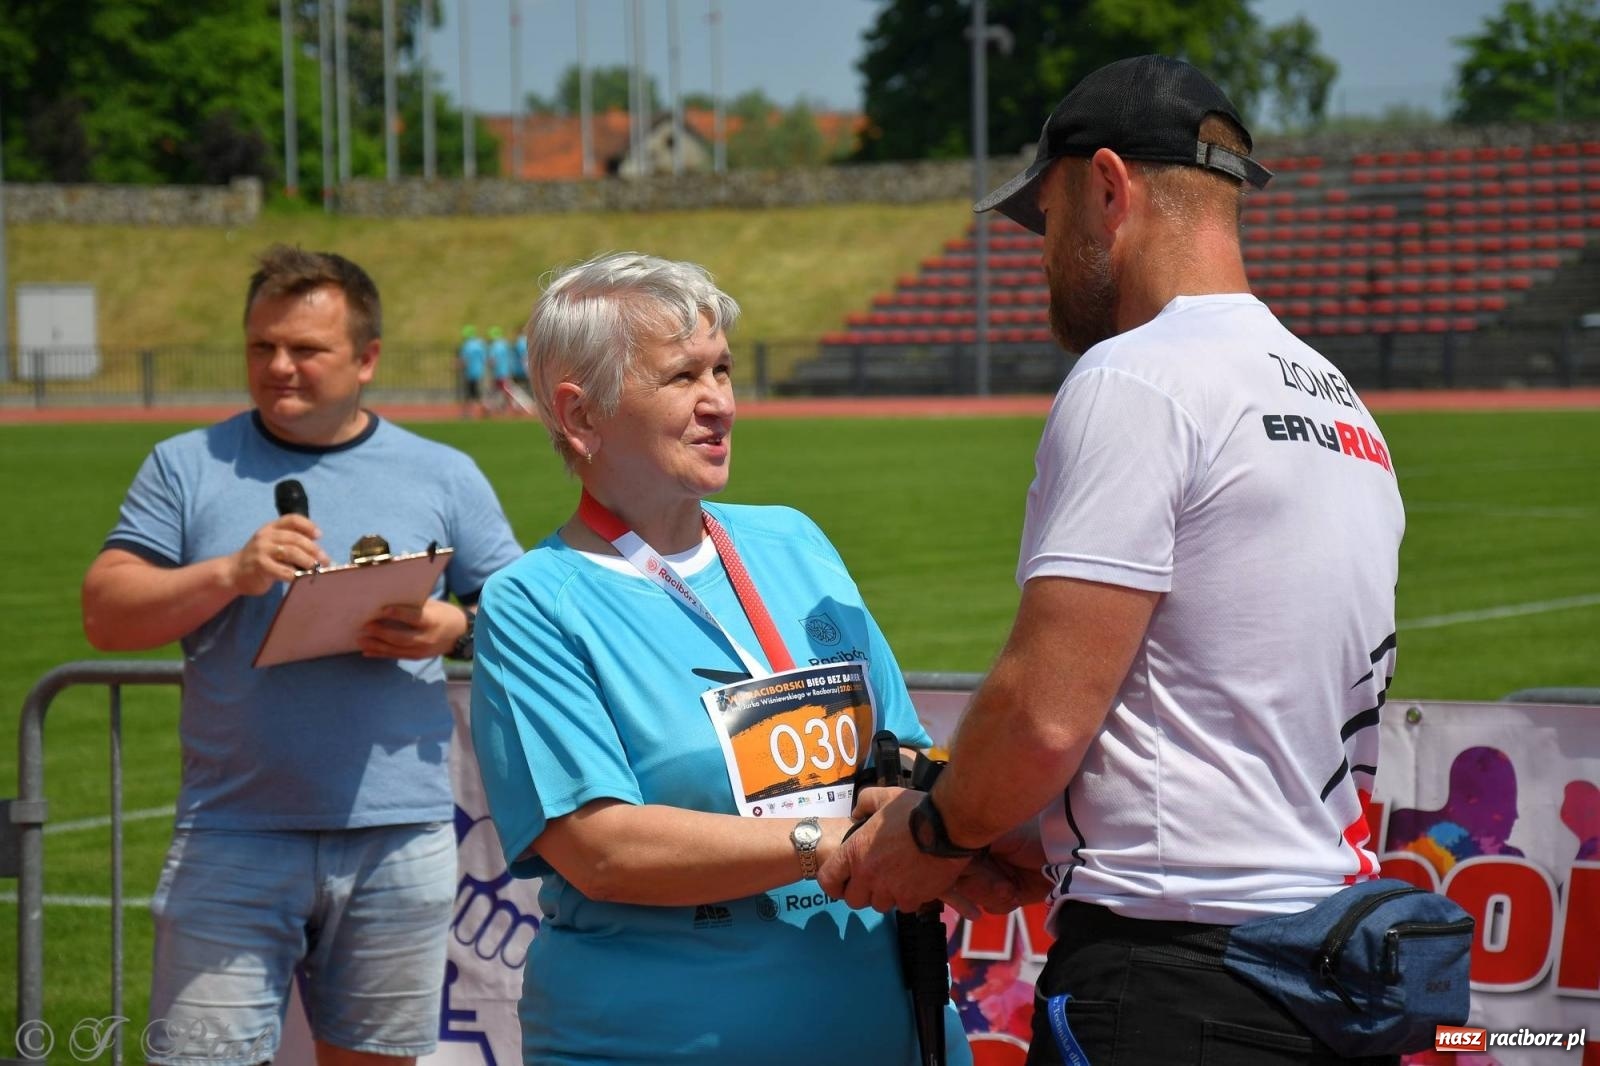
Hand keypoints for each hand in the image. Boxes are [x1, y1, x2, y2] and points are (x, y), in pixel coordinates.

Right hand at [229, 516, 328, 595]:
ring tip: (317, 569)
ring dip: (308, 561)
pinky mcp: (260, 566)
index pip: (292, 519)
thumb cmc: (260, 560)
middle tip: (325, 559)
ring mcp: (262, 550)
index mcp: (271, 528)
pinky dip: (296, 574)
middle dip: (313, 549)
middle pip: (295, 538)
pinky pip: (283, 570)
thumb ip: (290, 544)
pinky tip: (303, 579)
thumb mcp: (273, 545)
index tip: (319, 535)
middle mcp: (266, 536)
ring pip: (291, 552)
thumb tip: (318, 552)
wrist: (233, 572)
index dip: (307, 525)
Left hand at [358, 599, 466, 659]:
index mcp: (433, 621)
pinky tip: (367, 651)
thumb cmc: (443, 614)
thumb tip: (390, 599)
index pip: (414, 618)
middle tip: (366, 626)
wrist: (459, 634)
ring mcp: (422, 650)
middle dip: (382, 633)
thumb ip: (415, 605)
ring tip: (361, 640)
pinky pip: (396, 656)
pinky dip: (381, 654)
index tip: (382, 610)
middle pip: (402, 637)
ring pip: (396, 649)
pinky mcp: (417, 657)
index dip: (399, 614)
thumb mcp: (433, 605)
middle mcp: (427, 638)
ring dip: (377, 645)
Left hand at [818, 786, 973, 914]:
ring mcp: (890, 889)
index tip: (841, 884)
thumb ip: (865, 803)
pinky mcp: (912, 898)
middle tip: (875, 880)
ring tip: (897, 880)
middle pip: (854, 900)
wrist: (947, 827)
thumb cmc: (914, 810)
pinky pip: (904, 906)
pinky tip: (915, 883)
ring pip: (880, 905)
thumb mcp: (884, 796)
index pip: (828, 880)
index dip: (833, 884)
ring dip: (886, 895)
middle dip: (863, 892)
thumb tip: (857, 813)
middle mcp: (868, 874)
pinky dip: (908, 898)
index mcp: (854, 852)